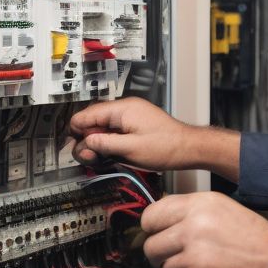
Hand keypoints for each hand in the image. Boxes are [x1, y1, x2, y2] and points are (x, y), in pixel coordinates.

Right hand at [71, 98, 192, 169]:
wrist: (189, 148)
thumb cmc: (167, 147)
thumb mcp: (130, 149)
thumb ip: (104, 144)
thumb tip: (83, 142)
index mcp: (122, 109)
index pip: (86, 115)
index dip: (78, 133)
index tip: (78, 150)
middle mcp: (125, 109)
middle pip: (93, 122)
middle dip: (88, 140)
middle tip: (91, 158)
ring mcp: (130, 116)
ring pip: (102, 128)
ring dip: (99, 144)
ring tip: (102, 159)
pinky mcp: (135, 125)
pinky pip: (114, 131)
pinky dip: (109, 143)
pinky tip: (112, 155)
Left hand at [141, 192, 267, 267]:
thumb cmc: (256, 240)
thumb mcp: (223, 209)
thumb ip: (190, 212)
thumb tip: (159, 222)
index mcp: (200, 204)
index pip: (151, 216)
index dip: (153, 228)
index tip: (159, 234)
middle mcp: (193, 227)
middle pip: (151, 245)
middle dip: (162, 253)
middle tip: (179, 255)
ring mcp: (193, 256)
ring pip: (163, 267)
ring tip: (202, 266)